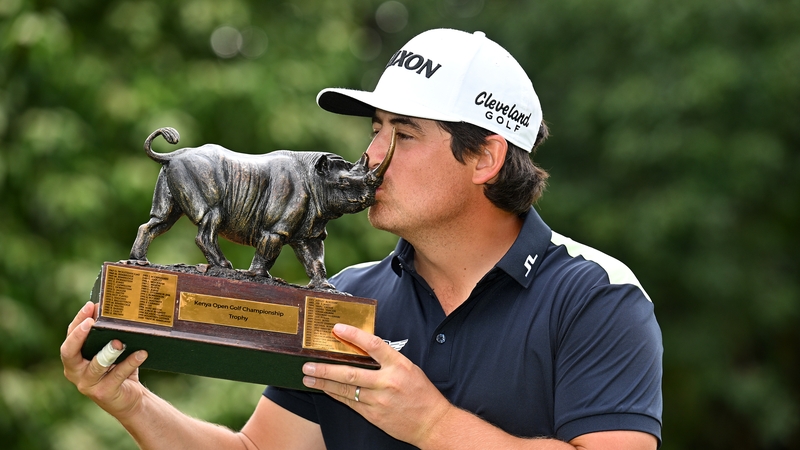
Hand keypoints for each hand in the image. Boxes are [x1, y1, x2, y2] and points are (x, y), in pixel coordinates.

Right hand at [60, 301, 148, 418]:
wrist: (130, 399)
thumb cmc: (118, 370)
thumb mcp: (109, 352)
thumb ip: (107, 337)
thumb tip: (116, 310)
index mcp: (73, 359)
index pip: (69, 338)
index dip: (77, 322)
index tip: (89, 306)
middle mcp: (75, 372)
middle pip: (69, 352)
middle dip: (78, 336)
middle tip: (91, 322)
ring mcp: (88, 384)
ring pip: (95, 366)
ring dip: (108, 352)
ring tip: (119, 341)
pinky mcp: (104, 393)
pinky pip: (118, 375)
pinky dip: (130, 363)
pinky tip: (142, 353)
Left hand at [302, 324, 451, 446]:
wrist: (431, 423)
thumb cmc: (421, 393)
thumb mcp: (409, 368)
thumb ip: (388, 359)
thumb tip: (362, 349)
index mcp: (399, 365)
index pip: (374, 345)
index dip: (355, 335)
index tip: (337, 328)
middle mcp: (387, 382)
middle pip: (351, 373)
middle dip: (326, 368)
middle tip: (308, 363)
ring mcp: (378, 400)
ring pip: (345, 390)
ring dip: (324, 382)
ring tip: (308, 376)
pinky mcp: (373, 415)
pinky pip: (349, 403)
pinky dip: (335, 394)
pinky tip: (324, 389)